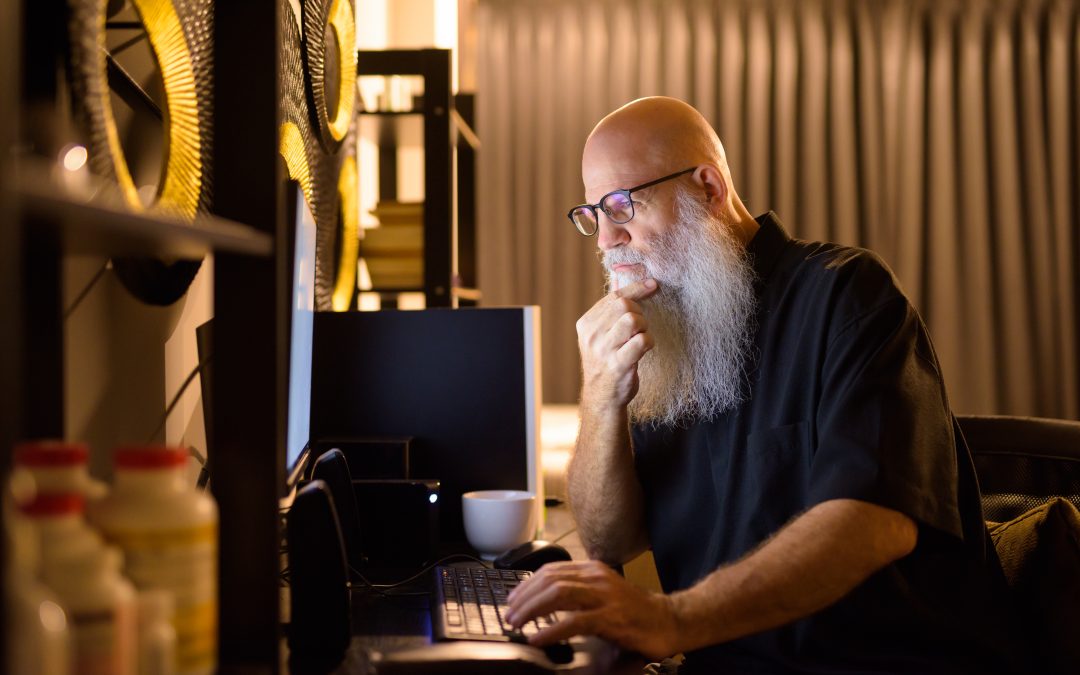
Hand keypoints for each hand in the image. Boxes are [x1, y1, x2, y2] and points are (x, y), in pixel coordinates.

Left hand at [504, 560, 680, 660]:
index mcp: (593, 569)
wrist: (670, 621)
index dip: (527, 584)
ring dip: (531, 610)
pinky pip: (574, 621)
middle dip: (524, 598)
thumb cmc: (636, 611)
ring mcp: (604, 597)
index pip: (551, 570)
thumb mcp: (604, 593)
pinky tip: (539, 638)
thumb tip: (547, 603)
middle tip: (510, 615)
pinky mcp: (611, 618)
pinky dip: (551, 630)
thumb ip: (580, 592)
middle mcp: (597, 578)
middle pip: (549, 580)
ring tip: (518, 624)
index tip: (513, 599)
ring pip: (557, 595)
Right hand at [575, 278, 658, 411]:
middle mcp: (591, 335)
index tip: (652, 284)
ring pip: (632, 320)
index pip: (613, 296)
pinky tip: (644, 349)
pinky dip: (649, 342)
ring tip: (640, 337)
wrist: (602, 396)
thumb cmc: (606, 361)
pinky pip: (642, 341)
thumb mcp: (600, 333)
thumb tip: (619, 274)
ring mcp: (603, 350)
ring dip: (644, 327)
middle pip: (624, 305)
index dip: (636, 288)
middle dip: (639, 312)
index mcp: (586, 323)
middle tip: (640, 326)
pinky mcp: (618, 364)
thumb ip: (609, 306)